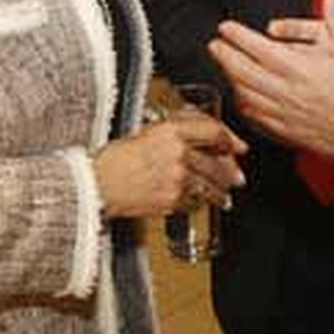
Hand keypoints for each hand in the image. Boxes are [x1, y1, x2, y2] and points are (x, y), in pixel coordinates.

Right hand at [93, 115, 247, 218]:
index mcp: (170, 130)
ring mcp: (176, 178)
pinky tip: (202, 204)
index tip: (237, 147)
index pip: (214, 131)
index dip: (231, 139)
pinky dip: (200, 203)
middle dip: (231, 172)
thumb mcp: (145, 131)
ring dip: (221, 193)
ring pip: (210, 185)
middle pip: (217, 162)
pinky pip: (194, 201)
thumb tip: (198, 129)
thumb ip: (173, 129)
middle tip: (237, 177)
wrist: (95, 184)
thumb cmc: (114, 158)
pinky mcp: (171, 200)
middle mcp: (178, 153)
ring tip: (225, 197)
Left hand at [209, 0, 333, 161]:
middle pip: (243, 73)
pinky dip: (244, 106)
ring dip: (231, 80)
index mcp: (302, 71)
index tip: (225, 28)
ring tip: (225, 68)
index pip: (258, 49)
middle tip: (214, 45)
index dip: (237, 36)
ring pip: (246, 96)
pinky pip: (257, 119)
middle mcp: (289, 93)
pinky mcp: (289, 132)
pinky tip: (243, 100)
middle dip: (224, 57)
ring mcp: (286, 115)